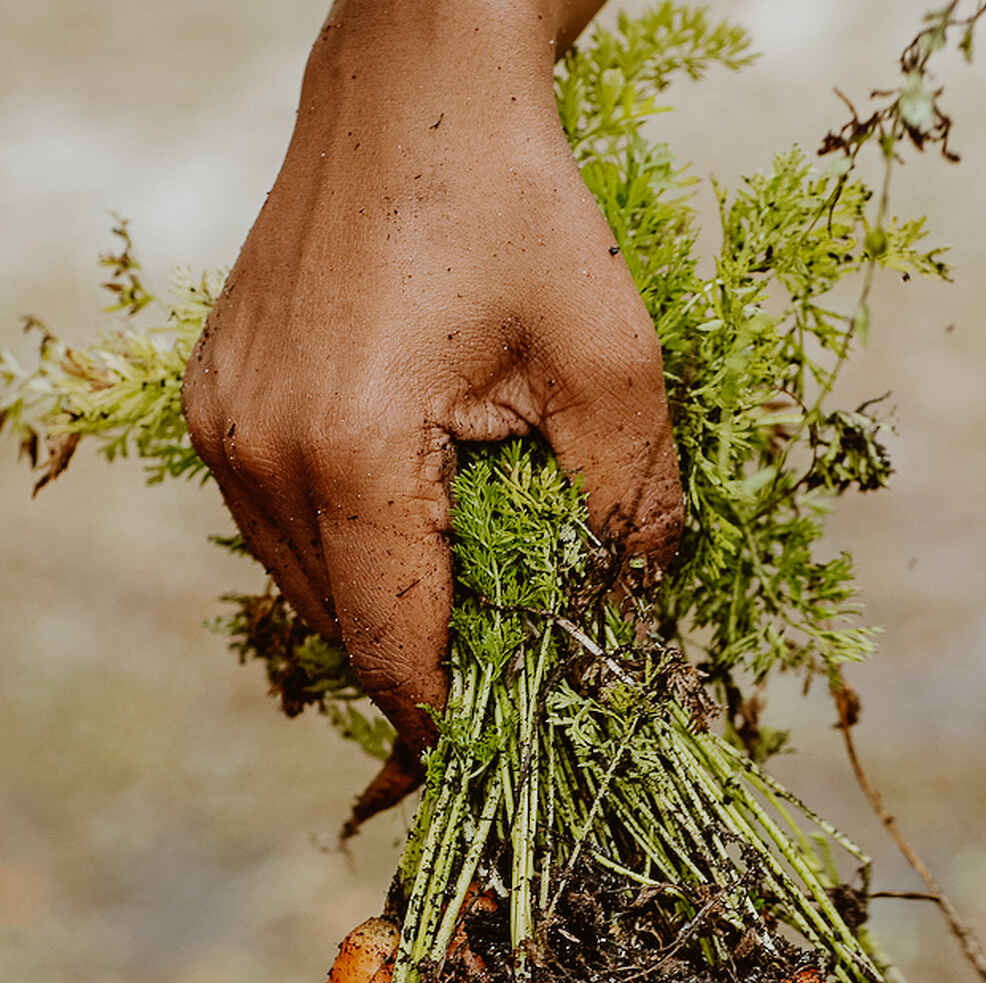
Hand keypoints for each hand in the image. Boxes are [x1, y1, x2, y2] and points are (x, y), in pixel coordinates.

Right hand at [182, 0, 680, 752]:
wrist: (417, 87)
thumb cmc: (517, 206)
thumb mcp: (613, 361)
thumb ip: (628, 509)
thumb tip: (631, 618)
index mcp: (346, 452)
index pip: (396, 648)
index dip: (456, 720)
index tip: (511, 756)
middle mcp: (259, 451)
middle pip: (345, 632)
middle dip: (430, 671)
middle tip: (510, 688)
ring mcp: (224, 426)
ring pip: (307, 590)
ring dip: (386, 617)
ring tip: (469, 614)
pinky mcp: (218, 402)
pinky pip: (282, 529)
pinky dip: (348, 557)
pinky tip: (412, 537)